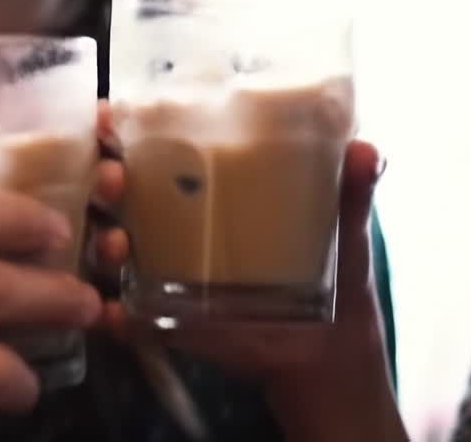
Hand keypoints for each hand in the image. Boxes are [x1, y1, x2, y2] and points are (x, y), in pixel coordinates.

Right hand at [95, 136, 406, 441]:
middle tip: (113, 177)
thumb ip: (351, 190)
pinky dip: (113, 316)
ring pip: (110, 250)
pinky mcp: (168, 319)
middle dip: (101, 178)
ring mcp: (164, 272)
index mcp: (205, 189)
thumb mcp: (341, 227)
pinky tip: (111, 313)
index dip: (115, 131)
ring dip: (102, 242)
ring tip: (119, 244)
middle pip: (114, 193)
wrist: (329, 352)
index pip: (147, 149)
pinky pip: (126, 316)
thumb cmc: (331, 275)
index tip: (103, 116)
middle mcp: (173, 224)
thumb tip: (369, 150)